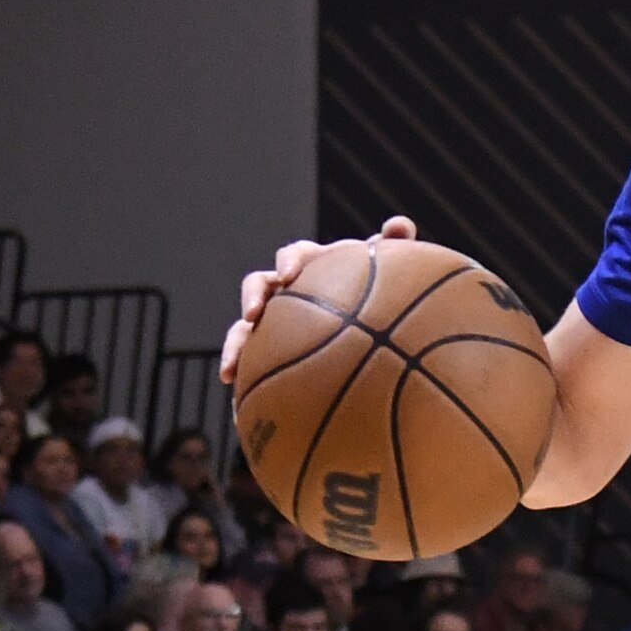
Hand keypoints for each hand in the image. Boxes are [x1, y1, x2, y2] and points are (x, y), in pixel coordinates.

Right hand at [223, 219, 418, 382]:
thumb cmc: (377, 297)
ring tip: (231, 368)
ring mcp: (274, 324)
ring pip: (244, 329)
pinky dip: (244, 379)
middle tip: (255, 313)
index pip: (295, 257)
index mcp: (312, 268)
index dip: (289, 262)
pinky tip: (242, 406)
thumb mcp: (388, 274)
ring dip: (234, 345)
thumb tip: (400, 224)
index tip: (290, 275)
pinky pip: (252, 366)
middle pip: (259, 286)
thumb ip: (393, 248)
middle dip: (253, 297)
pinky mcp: (268, 353)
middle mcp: (286, 292)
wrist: (371, 334)